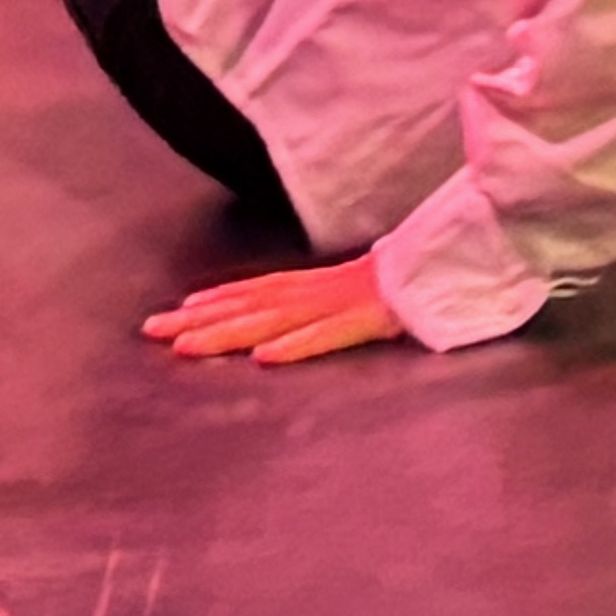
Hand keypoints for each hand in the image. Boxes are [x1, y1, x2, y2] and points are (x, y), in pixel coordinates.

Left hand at [145, 256, 406, 365]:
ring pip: (276, 320)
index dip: (219, 300)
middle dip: (200, 319)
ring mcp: (346, 302)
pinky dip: (296, 346)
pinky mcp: (372, 318)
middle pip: (253, 305)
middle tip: (150, 331)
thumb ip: (342, 302)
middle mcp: (324, 290)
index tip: (176, 311)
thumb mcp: (374, 289)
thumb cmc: (422, 277)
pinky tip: (264, 359)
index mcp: (325, 284)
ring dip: (229, 333)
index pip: (262, 290)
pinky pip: (329, 335)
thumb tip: (307, 319)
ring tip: (186, 348)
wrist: (465, 256)